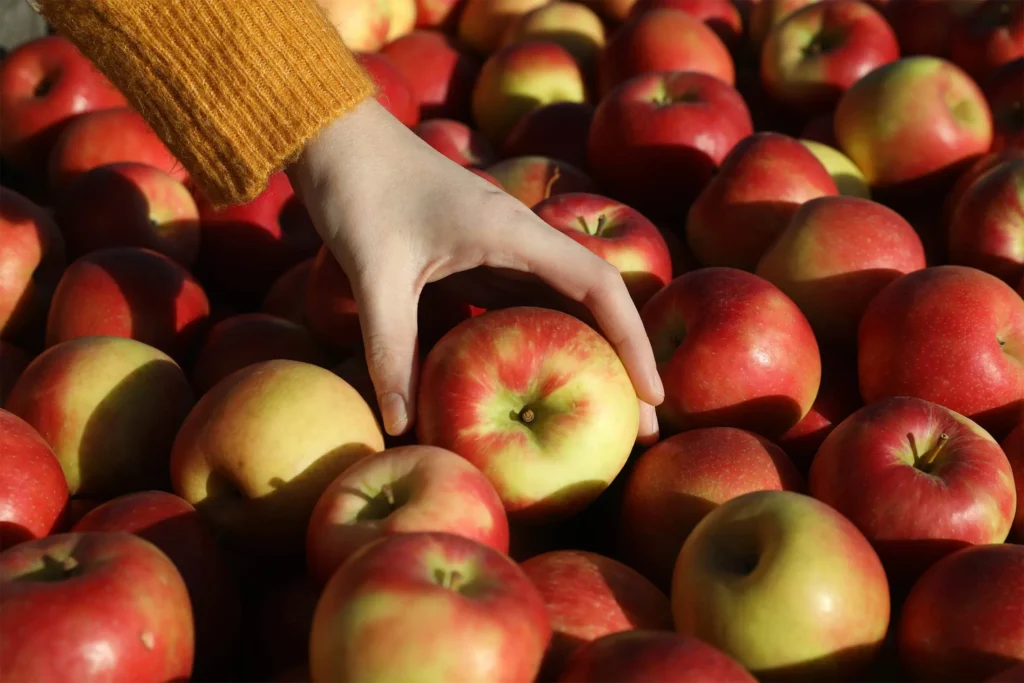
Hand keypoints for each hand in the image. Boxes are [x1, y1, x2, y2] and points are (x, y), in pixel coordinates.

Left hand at [288, 99, 663, 440]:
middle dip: (623, 361)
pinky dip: (545, 342)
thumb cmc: (360, 189)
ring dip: (588, 354)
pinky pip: (526, 304)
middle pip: (594, 302)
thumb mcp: (374, 272)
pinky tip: (543, 382)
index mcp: (514, 232)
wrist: (338, 138)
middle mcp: (521, 238)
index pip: (600, 286)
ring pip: (565, 305)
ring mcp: (502, 247)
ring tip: (605, 414)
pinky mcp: (480, 257)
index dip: (634, 340)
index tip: (653, 393)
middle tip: (639, 427)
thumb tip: (402, 426)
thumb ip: (389, 348)